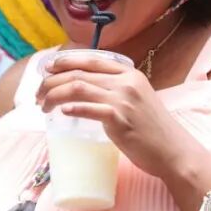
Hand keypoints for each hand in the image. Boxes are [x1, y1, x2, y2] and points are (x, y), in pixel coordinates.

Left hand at [37, 53, 202, 181]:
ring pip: (78, 88)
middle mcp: (126, 82)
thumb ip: (116, 90)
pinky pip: (89, 109)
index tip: (47, 69)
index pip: (90, 59)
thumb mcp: (137, 99)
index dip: (65, 61)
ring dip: (54, 95)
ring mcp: (123, 100)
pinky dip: (72, 108)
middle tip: (38, 95)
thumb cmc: (152, 129)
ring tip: (43, 106)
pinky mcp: (120, 119)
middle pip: (78, 73)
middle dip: (51, 81)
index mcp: (129, 74)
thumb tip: (86, 90)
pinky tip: (61, 112)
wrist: (173, 151)